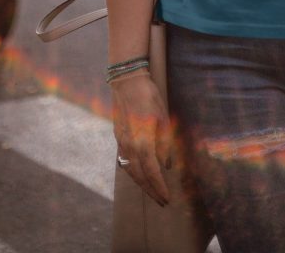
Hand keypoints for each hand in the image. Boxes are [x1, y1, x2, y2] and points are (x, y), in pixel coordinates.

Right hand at [112, 72, 172, 206]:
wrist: (127, 83)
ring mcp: (121, 142)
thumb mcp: (163, 118)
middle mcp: (129, 146)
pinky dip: (133, 172)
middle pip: (140, 176)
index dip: (159, 186)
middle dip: (151, 190)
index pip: (152, 171)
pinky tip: (140, 174)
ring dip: (141, 184)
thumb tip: (166, 163)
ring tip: (152, 192)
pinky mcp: (118, 138)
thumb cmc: (149, 97)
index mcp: (142, 141)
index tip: (167, 198)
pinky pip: (125, 161)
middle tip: (161, 201)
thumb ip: (165, 143)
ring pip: (130, 170)